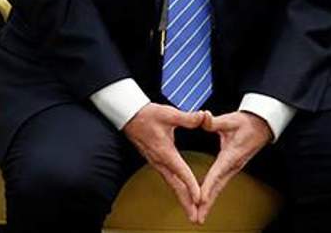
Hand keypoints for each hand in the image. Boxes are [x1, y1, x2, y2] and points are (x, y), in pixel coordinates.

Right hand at [123, 103, 208, 222]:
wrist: (127, 115)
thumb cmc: (146, 114)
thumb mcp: (168, 113)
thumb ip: (187, 118)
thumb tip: (203, 117)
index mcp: (165, 151)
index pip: (181, 171)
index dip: (191, 185)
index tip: (199, 198)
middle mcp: (160, 160)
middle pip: (175, 185)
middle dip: (186, 202)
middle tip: (195, 216)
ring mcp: (156, 162)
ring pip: (171, 184)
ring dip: (182, 198)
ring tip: (191, 211)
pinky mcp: (155, 161)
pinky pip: (168, 179)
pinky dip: (176, 189)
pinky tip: (181, 193)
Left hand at [196, 111, 270, 223]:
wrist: (263, 125)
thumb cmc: (247, 122)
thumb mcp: (230, 120)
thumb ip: (214, 121)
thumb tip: (203, 117)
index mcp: (231, 156)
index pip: (216, 174)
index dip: (208, 187)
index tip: (199, 199)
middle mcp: (232, 165)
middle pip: (217, 188)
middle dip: (207, 204)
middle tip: (197, 217)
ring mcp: (233, 168)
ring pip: (219, 188)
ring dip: (209, 202)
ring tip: (199, 215)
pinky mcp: (232, 167)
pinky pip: (220, 183)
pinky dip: (212, 193)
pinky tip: (205, 201)